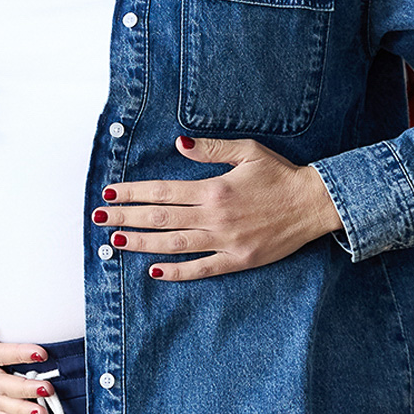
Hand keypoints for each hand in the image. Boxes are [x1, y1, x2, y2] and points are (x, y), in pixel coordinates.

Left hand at [93, 136, 342, 280]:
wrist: (314, 204)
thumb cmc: (281, 174)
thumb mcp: (248, 151)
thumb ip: (212, 148)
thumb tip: (180, 142)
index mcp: (214, 189)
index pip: (163, 192)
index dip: (134, 194)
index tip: (111, 194)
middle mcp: (215, 217)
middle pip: (160, 219)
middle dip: (126, 218)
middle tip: (99, 217)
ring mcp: (225, 241)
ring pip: (173, 245)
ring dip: (141, 243)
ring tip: (116, 241)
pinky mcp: (237, 260)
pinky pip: (200, 269)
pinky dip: (176, 271)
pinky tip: (153, 270)